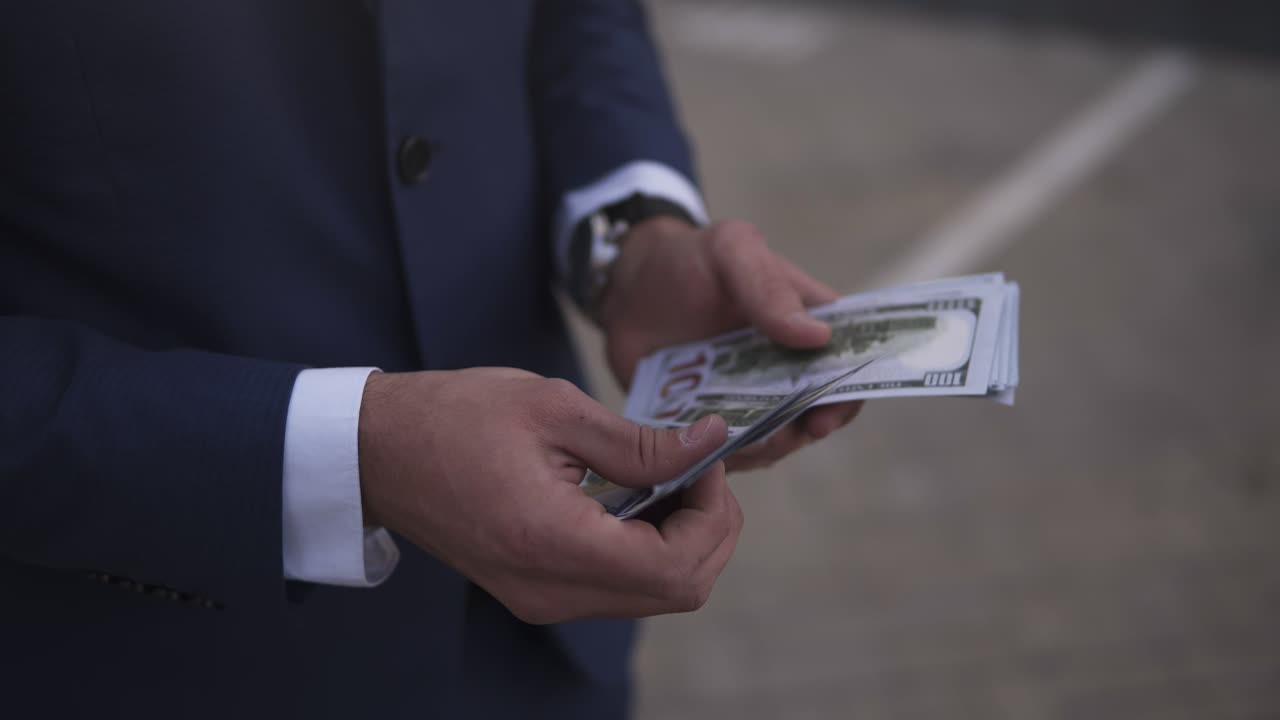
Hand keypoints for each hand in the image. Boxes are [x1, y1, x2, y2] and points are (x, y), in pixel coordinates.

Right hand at [357, 368, 741, 623]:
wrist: (378, 451)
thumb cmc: (456, 416)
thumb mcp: (554, 408)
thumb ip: (641, 441)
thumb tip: (712, 442)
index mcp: (554, 542)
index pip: (676, 568)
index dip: (712, 515)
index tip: (704, 459)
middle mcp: (551, 591)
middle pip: (677, 592)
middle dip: (709, 529)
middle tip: (697, 466)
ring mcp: (542, 601)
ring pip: (654, 596)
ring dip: (681, 540)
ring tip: (669, 475)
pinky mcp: (536, 594)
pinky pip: (619, 588)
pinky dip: (648, 549)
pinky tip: (638, 497)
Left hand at [599, 217, 863, 470]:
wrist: (626, 286)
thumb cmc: (689, 258)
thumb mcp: (730, 251)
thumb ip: (769, 287)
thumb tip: (819, 336)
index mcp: (809, 326)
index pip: (848, 369)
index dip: (846, 398)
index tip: (824, 417)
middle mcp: (787, 371)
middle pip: (812, 418)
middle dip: (796, 434)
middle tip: (769, 436)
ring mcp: (748, 401)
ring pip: (770, 443)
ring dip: (757, 450)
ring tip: (728, 440)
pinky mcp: (708, 422)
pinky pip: (723, 452)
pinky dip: (717, 457)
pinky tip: (697, 448)